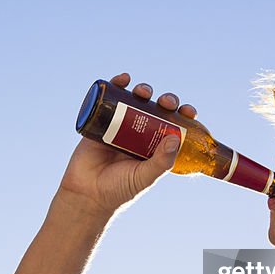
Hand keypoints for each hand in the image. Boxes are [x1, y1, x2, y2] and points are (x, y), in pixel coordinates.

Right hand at [57, 73, 198, 216]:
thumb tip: (176, 137)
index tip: (187, 111)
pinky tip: (123, 79)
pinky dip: (117, 85)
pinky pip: (109, 100)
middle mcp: (140, 135)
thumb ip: (161, 161)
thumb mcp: (145, 177)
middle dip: (165, 101)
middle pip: (157, 110)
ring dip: (143, 91)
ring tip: (143, 91)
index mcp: (155, 147)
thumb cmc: (119, 190)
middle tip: (167, 102)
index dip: (182, 116)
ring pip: (136, 102)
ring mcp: (120, 127)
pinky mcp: (100, 122)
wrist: (87, 194)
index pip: (174, 127)